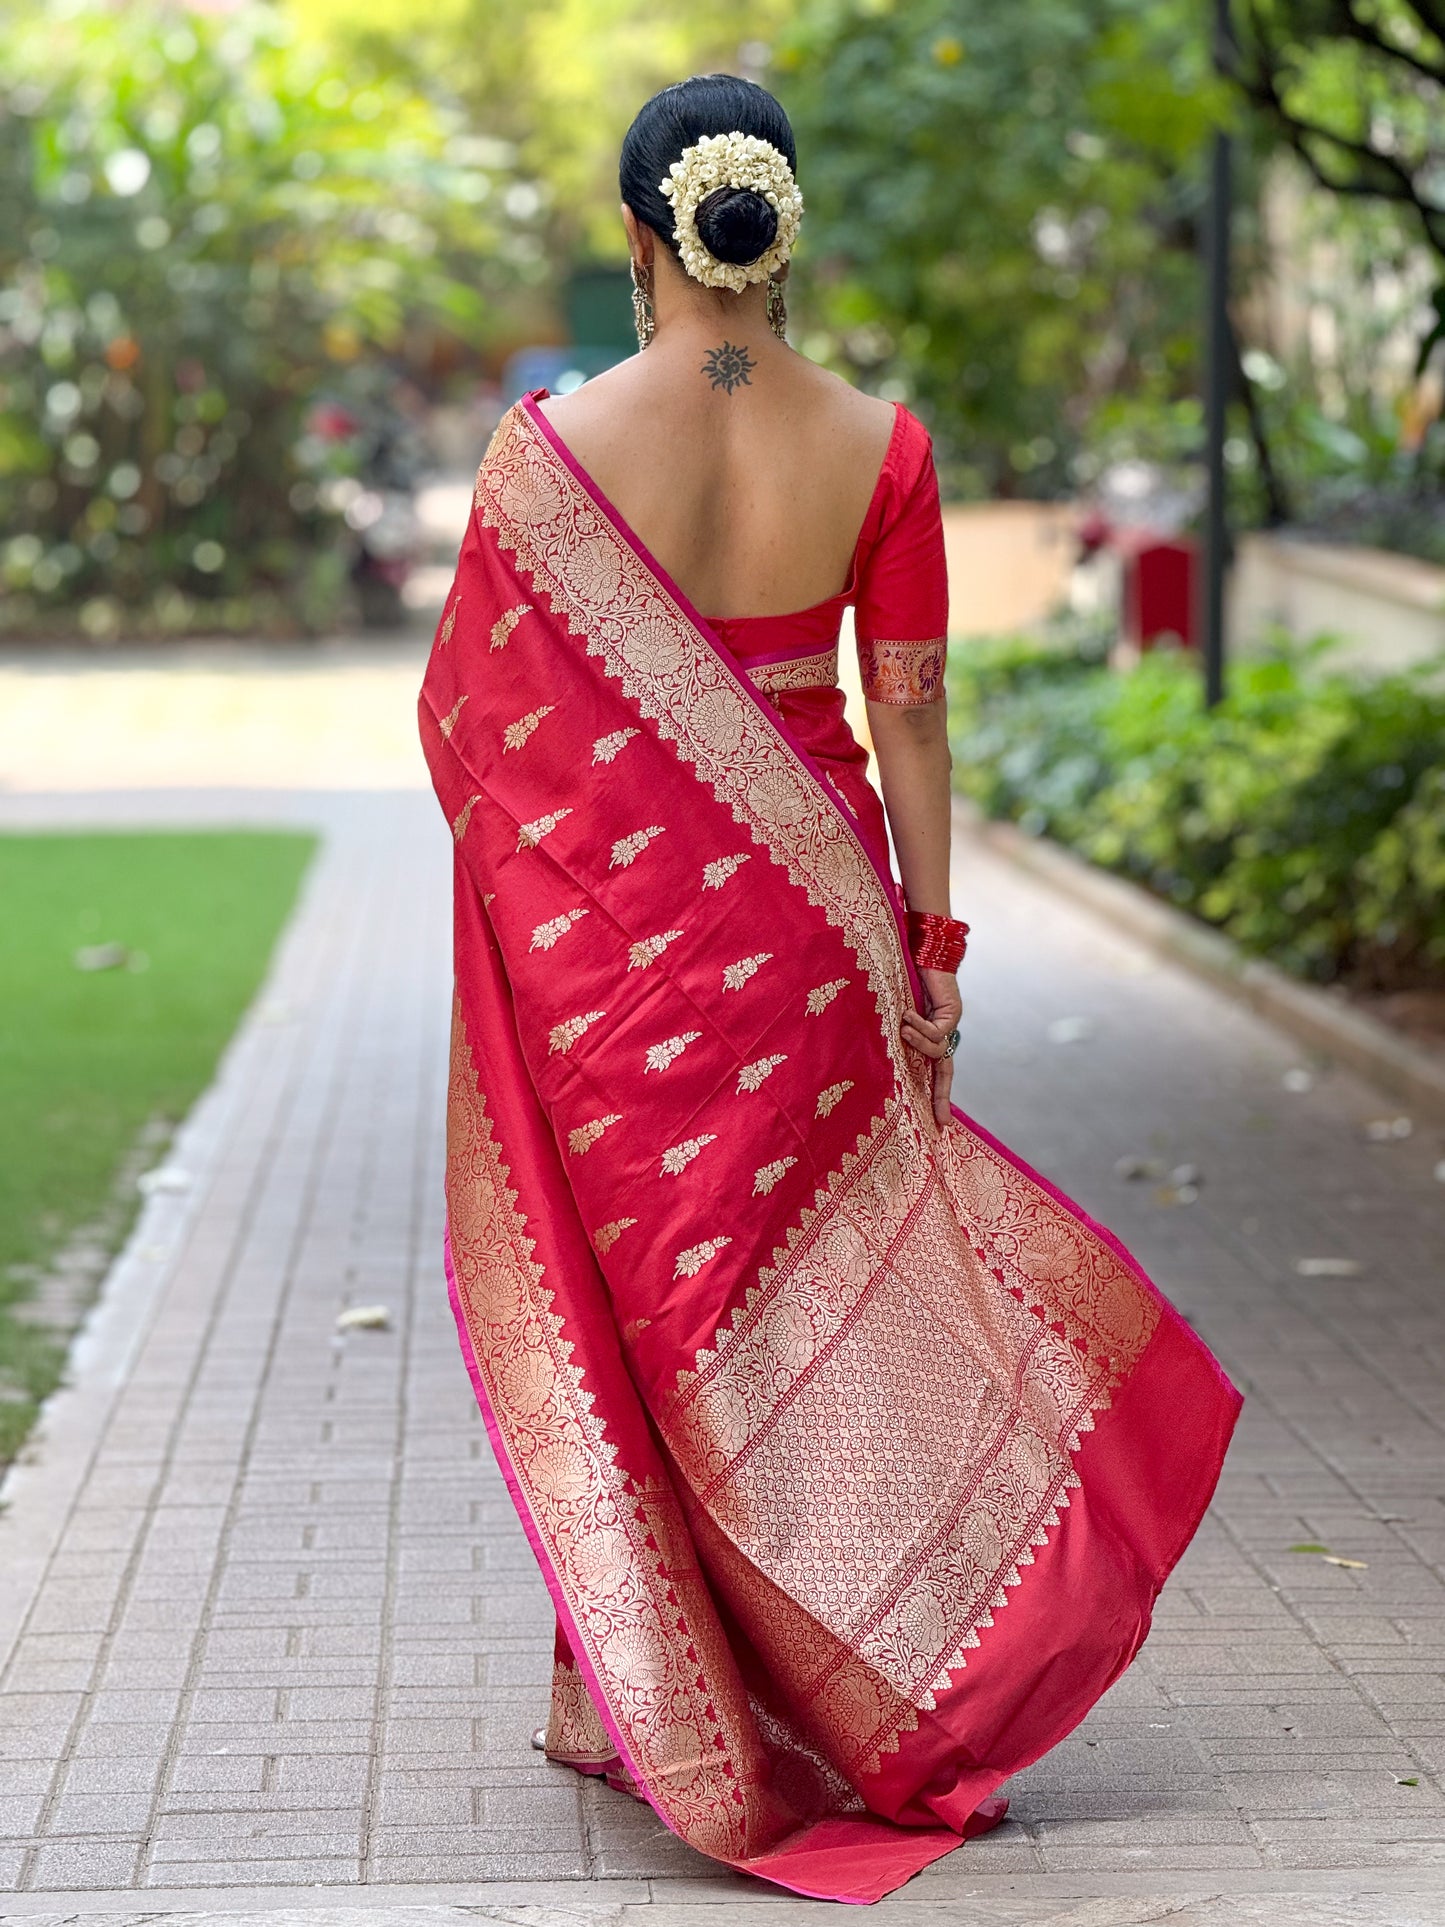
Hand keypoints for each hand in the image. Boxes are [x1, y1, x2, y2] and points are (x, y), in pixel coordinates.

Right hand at [900, 967, 961, 1126]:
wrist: (918, 951)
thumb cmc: (899, 978)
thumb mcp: (893, 1014)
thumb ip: (893, 1033)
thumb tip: (874, 1053)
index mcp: (929, 1035)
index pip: (935, 1071)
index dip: (935, 1095)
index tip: (938, 1121)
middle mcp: (942, 1033)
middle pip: (944, 1072)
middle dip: (941, 1096)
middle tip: (940, 1121)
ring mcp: (949, 1024)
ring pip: (936, 1051)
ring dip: (916, 1042)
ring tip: (902, 1028)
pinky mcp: (952, 1014)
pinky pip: (936, 1033)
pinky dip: (919, 1027)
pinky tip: (907, 1014)